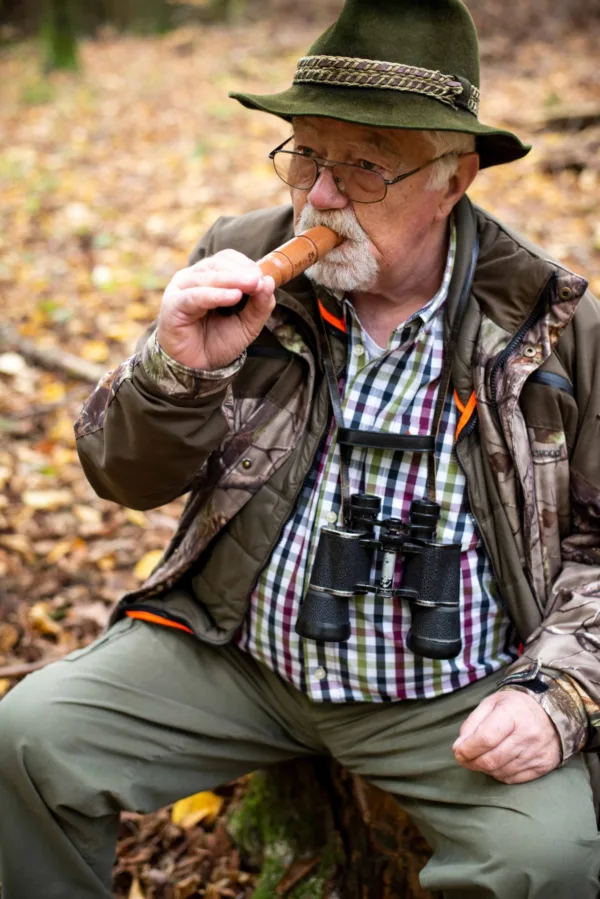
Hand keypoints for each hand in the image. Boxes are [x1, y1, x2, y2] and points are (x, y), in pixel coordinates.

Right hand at [157, 249, 275, 370]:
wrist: (198, 368)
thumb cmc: (219, 342)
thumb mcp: (247, 324)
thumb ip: (260, 305)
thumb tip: (269, 281)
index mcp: (208, 277)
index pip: (226, 259)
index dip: (245, 265)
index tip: (263, 278)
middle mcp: (192, 279)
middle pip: (217, 264)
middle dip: (241, 272)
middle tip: (260, 281)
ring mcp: (180, 290)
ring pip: (207, 277)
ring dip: (232, 280)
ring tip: (253, 285)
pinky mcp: (173, 306)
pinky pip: (195, 296)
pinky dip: (216, 295)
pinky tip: (234, 297)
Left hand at [452, 689, 560, 783]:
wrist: (553, 712)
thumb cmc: (516, 707)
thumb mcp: (492, 703)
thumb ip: (473, 723)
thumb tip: (459, 746)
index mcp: (513, 714)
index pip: (486, 738)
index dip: (468, 749)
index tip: (458, 751)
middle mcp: (527, 735)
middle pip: (492, 759)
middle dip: (472, 762)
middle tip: (464, 759)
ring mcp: (536, 752)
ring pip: (501, 771)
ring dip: (484, 769)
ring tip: (479, 760)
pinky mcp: (543, 766)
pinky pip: (514, 779)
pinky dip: (499, 775)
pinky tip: (495, 765)